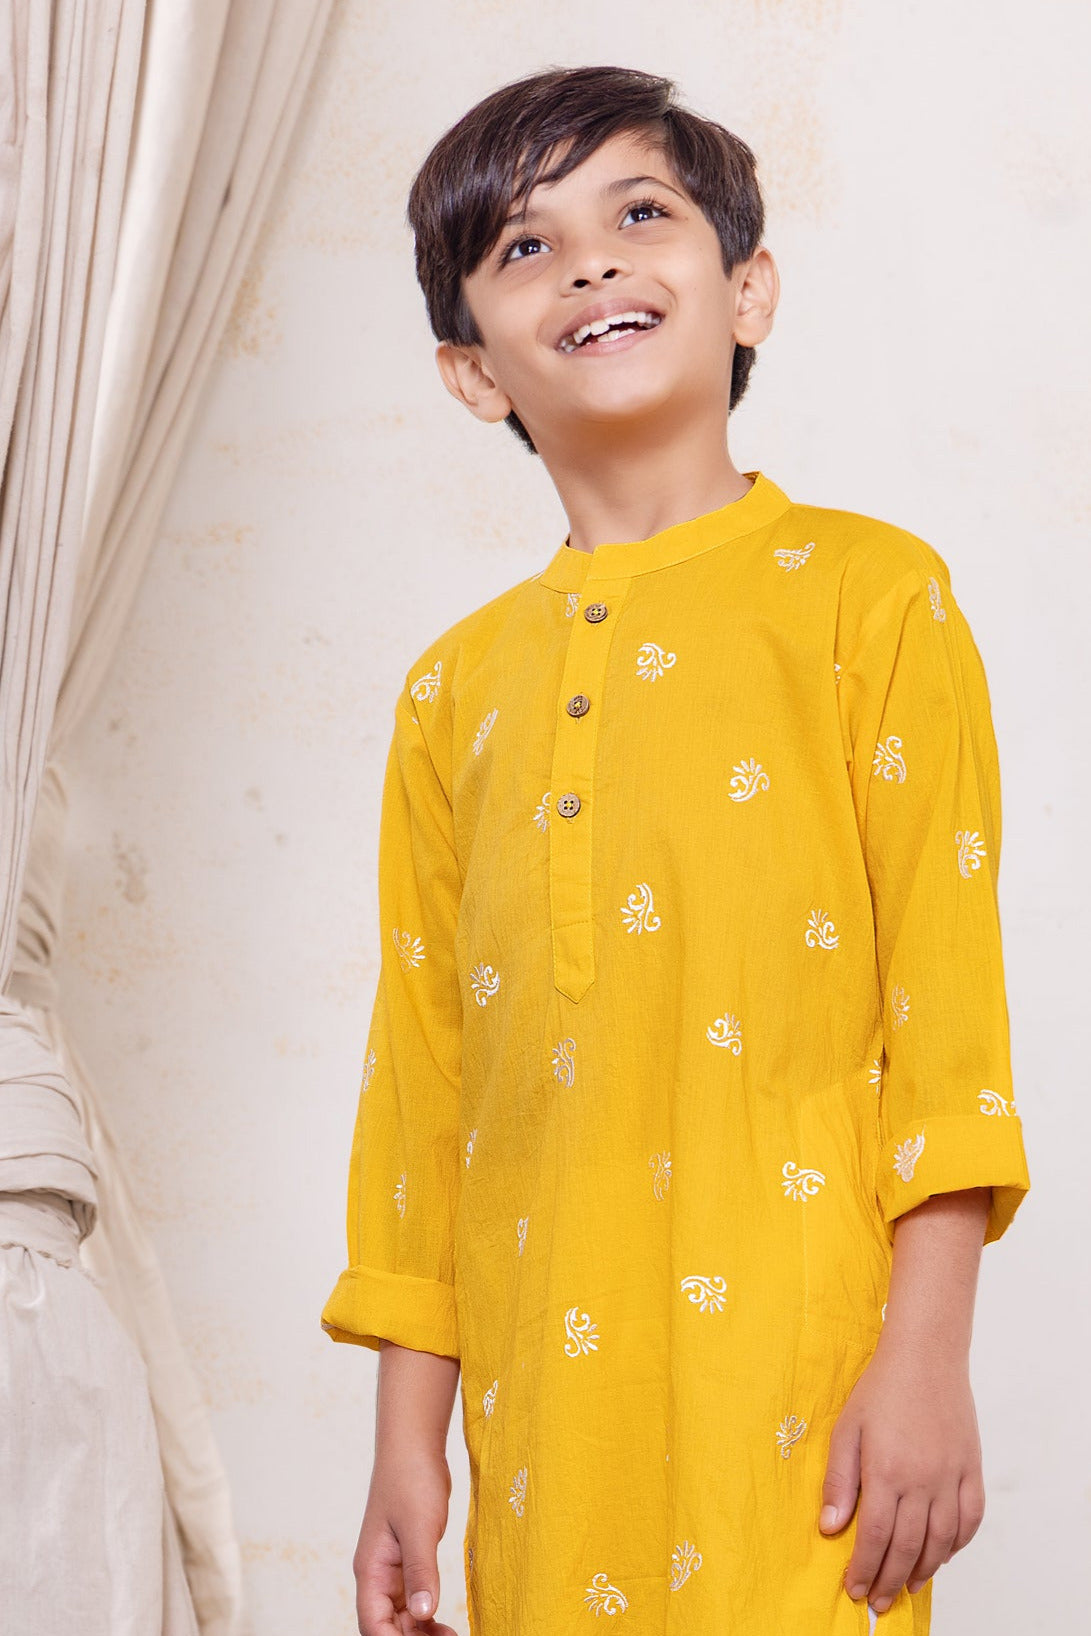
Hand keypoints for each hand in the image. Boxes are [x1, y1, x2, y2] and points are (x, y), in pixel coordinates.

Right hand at [354, 1447, 459, 1634]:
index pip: (373, 1624)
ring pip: (400, 1616)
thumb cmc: (411, 1479)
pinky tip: (444, 1623)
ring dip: (420, 1633)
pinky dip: (425, 1615)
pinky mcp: (407, 1560)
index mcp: (370, 1569)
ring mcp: (391, 1568)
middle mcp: (377, 1574)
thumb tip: (424, 1614)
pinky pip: (412, 1599)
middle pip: (386, 1626)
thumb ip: (421, 1570)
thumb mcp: (419, 1526)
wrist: (414, 1446)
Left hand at [817, 1338, 985, 1613]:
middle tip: (878, 1602)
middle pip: (908, 1547)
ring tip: (906, 1586)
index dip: (864, 1568)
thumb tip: (830, 1527)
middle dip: (890, 1580)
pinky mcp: (971, 1469)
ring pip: (942, 1541)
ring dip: (924, 1569)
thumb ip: (840, 1480)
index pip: (875, 1536)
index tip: (855, 1589)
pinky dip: (957, 1544)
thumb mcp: (847, 1429)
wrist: (926, 1355)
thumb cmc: (881, 1388)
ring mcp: (951, 1476)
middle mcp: (923, 1480)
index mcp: (887, 1471)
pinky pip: (970, 1519)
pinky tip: (942, 1554)